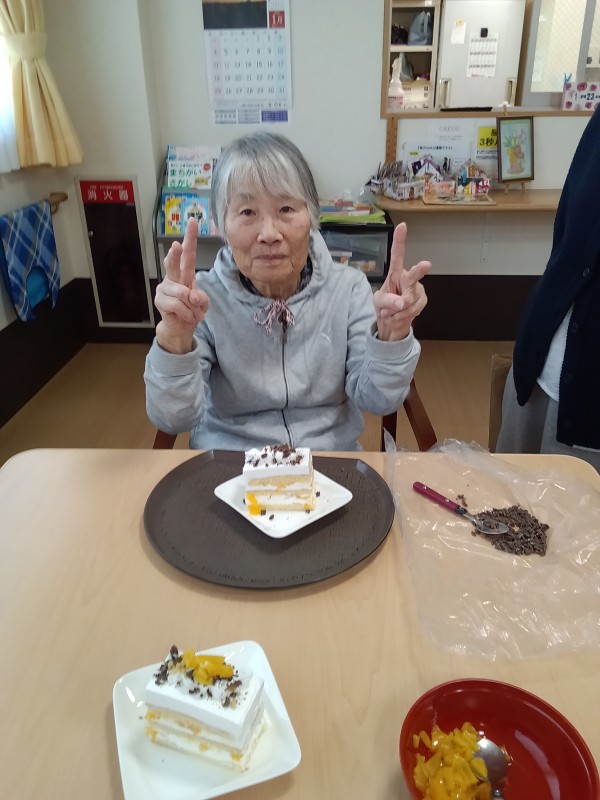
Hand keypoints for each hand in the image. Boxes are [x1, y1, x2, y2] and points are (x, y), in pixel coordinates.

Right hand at [154, 218, 209, 353]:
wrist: (180, 328)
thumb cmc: (191, 311)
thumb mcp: (203, 304)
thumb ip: (201, 298)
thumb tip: (191, 295)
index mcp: (185, 273)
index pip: (189, 254)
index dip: (190, 238)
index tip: (193, 222)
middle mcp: (173, 277)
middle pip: (174, 263)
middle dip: (175, 254)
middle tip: (177, 245)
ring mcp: (165, 288)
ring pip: (183, 294)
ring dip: (193, 307)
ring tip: (194, 313)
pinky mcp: (160, 300)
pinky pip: (179, 306)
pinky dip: (187, 314)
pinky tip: (188, 317)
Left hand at [373, 222, 429, 340]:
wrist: (392, 324)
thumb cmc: (384, 306)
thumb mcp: (378, 302)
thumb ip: (387, 300)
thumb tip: (401, 303)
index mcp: (395, 273)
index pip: (397, 255)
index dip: (399, 240)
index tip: (402, 226)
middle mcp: (408, 278)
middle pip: (414, 274)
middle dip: (419, 271)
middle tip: (426, 264)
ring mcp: (417, 289)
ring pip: (410, 300)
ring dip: (397, 311)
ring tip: (391, 313)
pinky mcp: (422, 301)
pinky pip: (413, 310)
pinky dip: (403, 316)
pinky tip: (398, 316)